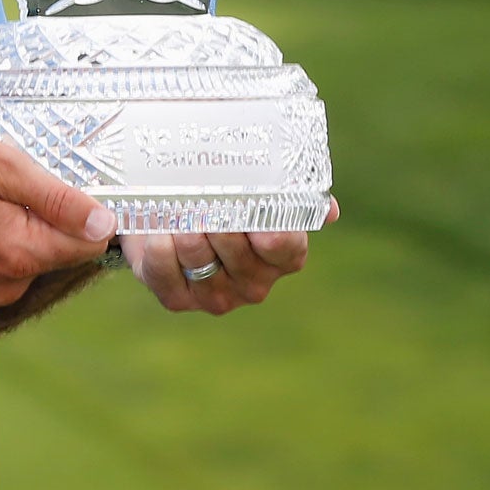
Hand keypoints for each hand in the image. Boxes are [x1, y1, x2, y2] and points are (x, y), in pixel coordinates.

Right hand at [0, 123, 116, 310]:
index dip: (84, 207)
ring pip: (34, 254)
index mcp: (18, 254)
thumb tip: (106, 223)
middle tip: (4, 180)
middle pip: (61, 249)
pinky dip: (0, 235)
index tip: (55, 179)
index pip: (89, 242)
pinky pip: (8, 261)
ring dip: (20, 223)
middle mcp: (6, 284)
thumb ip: (56, 198)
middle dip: (45, 212)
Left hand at [120, 197, 337, 315]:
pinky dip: (160, 249)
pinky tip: (159, 231)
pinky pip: (167, 276)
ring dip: (186, 231)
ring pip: (201, 262)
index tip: (250, 203)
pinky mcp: (177, 300)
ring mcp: (216, 296)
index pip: (285, 246)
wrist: (170, 214)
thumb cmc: (223, 198)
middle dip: (218, 220)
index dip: (268, 226)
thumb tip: (330, 211)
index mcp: (283, 256)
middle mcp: (254, 283)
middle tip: (203, 194)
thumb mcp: (258, 189)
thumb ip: (292, 195)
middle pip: (238, 253)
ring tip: (177, 206)